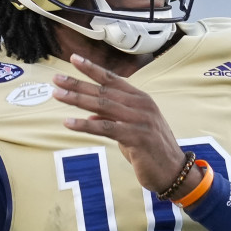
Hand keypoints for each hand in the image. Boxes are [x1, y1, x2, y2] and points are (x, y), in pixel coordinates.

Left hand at [52, 54, 188, 193]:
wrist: (173, 171)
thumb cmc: (151, 150)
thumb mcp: (130, 130)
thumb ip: (112, 120)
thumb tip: (90, 117)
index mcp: (140, 99)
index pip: (113, 79)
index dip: (93, 68)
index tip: (74, 59)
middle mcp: (141, 105)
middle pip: (103, 90)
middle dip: (78, 83)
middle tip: (56, 78)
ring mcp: (139, 120)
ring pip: (103, 105)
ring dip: (77, 99)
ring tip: (58, 94)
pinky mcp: (136, 137)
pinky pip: (106, 128)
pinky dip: (85, 125)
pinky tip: (69, 122)